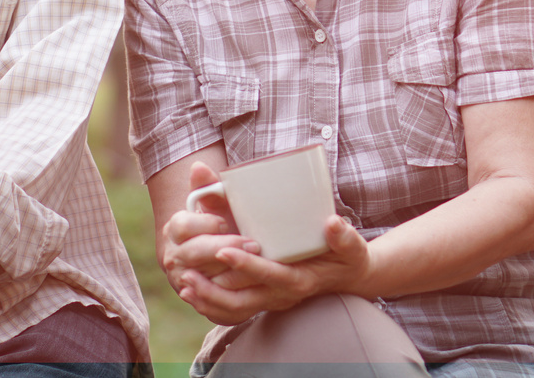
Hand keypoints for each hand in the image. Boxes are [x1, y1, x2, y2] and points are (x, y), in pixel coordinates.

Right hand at [160, 162, 260, 295]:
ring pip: (204, 280)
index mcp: (174, 230)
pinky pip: (212, 305)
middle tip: (252, 243)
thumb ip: (208, 187)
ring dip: (231, 274)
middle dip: (224, 247)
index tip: (225, 221)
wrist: (213, 260)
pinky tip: (252, 288)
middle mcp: (174, 257)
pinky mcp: (200, 302)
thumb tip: (199, 167)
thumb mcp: (216, 207)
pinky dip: (231, 297)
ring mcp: (185, 282)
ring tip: (257, 264)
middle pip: (194, 253)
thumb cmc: (219, 226)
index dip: (205, 223)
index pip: (182, 225)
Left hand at [175, 214, 370, 325]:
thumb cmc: (346, 256)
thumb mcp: (349, 244)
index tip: (222, 250)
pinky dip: (211, 305)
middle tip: (187, 272)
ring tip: (184, 284)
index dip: (245, 264)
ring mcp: (272, 300)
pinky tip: (192, 293)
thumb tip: (332, 223)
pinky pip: (234, 310)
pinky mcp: (263, 299)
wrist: (347, 277)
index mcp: (299, 278)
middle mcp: (282, 294)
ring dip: (208, 298)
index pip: (268, 274)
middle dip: (213, 287)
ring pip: (234, 308)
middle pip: (243, 297)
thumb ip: (343, 234)